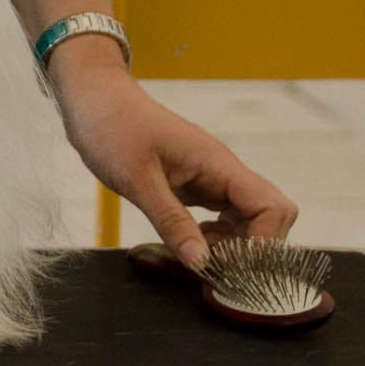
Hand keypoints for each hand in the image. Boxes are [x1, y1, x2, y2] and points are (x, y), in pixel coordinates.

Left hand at [48, 40, 298, 267]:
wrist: (93, 98)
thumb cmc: (111, 127)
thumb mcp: (136, 179)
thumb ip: (170, 221)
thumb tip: (201, 263)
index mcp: (217, 164)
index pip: (271, 207)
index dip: (262, 243)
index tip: (232, 266)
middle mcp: (221, 171)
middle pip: (268, 216)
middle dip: (251, 249)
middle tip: (213, 267)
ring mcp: (209, 177)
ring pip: (245, 219)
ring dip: (230, 246)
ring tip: (195, 258)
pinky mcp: (192, 183)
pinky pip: (220, 215)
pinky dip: (212, 236)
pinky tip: (189, 243)